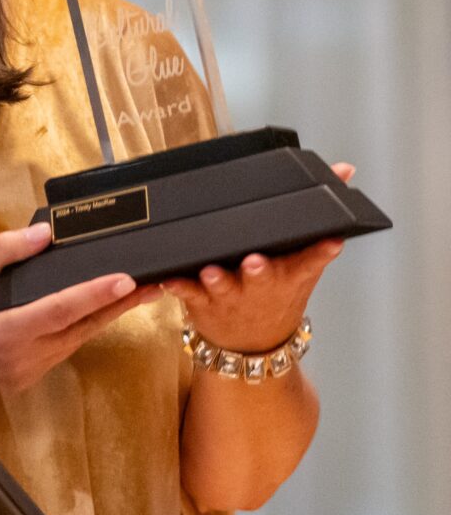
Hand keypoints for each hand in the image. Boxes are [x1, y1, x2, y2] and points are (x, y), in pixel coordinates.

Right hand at [0, 221, 159, 393]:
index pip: (60, 310)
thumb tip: (42, 234)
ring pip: (77, 340)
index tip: (126, 280)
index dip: (95, 294)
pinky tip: (99, 308)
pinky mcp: (26, 376)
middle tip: (155, 282)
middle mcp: (22, 360)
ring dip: (106, 316)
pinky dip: (84, 325)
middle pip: (82, 329)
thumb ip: (0, 254)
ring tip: (137, 292)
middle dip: (120, 305)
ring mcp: (26, 372)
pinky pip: (63, 347)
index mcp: (4, 335)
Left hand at [160, 163, 353, 352]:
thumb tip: (346, 169)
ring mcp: (232, 295)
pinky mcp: (203, 300)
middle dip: (259, 271)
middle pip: (263, 277)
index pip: (312, 262)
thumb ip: (318, 213)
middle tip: (255, 261)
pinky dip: (179, 286)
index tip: (331, 241)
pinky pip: (189, 293)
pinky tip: (168, 277)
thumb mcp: (302, 259)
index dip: (322, 252)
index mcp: (290, 274)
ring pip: (224, 287)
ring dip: (218, 280)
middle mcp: (262, 286)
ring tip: (211, 272)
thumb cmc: (278, 289)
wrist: (254, 345)